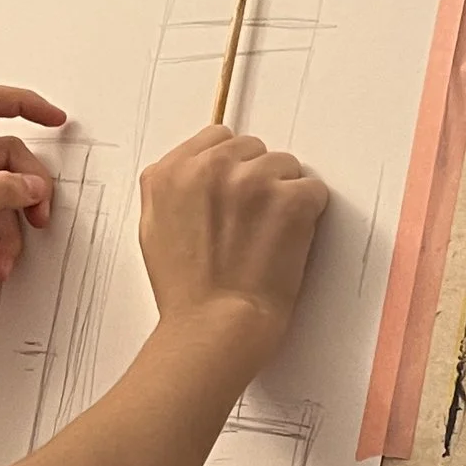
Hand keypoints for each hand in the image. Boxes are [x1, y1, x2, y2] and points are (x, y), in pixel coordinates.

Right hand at [137, 126, 329, 357]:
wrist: (213, 327)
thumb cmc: (185, 291)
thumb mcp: (152, 229)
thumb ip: (171, 189)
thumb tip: (192, 172)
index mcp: (171, 171)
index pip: (217, 138)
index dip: (231, 168)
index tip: (236, 195)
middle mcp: (209, 167)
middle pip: (254, 149)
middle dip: (258, 179)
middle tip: (252, 223)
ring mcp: (251, 180)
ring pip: (286, 166)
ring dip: (284, 195)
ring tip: (268, 236)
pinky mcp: (289, 199)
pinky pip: (313, 190)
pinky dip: (308, 215)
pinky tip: (286, 243)